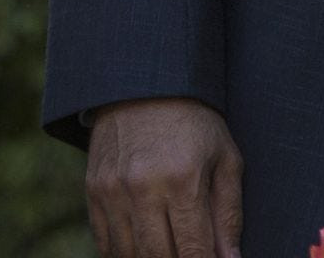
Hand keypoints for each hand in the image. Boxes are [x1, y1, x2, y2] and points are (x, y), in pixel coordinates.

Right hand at [86, 97, 241, 257]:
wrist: (145, 83)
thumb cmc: (195, 123)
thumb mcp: (226, 160)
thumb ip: (229, 215)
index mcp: (182, 180)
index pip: (193, 252)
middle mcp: (143, 187)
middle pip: (159, 257)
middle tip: (188, 254)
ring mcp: (113, 189)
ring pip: (129, 254)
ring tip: (168, 250)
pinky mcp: (94, 188)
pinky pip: (104, 241)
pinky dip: (123, 254)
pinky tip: (142, 249)